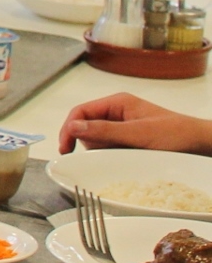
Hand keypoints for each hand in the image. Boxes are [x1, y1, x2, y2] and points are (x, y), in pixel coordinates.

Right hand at [61, 93, 211, 154]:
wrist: (202, 146)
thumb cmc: (176, 135)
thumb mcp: (138, 134)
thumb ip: (104, 130)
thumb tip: (72, 126)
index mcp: (117, 103)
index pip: (80, 111)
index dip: (69, 128)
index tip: (65, 149)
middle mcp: (117, 113)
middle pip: (86, 127)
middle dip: (91, 143)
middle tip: (104, 155)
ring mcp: (123, 127)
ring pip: (98, 141)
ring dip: (104, 151)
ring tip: (122, 157)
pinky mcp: (129, 141)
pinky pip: (111, 149)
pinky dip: (114, 156)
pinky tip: (127, 160)